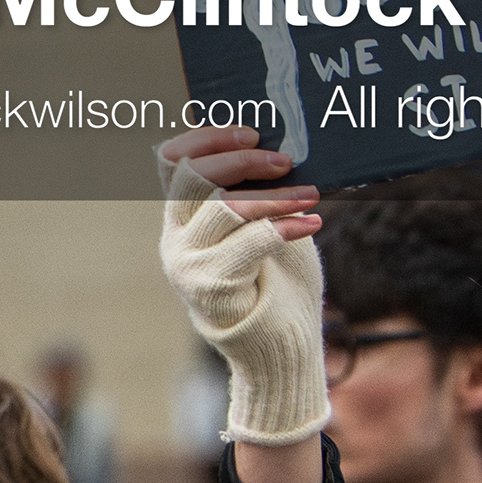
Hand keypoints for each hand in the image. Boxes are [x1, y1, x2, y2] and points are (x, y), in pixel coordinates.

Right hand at [153, 126, 330, 471]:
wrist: (278, 350)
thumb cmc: (277, 284)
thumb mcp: (264, 228)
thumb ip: (256, 194)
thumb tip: (281, 146)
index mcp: (181, 219)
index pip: (169, 162)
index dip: (205, 137)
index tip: (251, 132)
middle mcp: (175, 238)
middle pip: (190, 176)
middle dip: (240, 160)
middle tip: (285, 160)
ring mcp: (188, 264)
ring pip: (221, 207)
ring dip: (273, 196)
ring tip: (312, 194)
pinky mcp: (213, 287)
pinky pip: (248, 243)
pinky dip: (284, 226)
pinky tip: (312, 223)